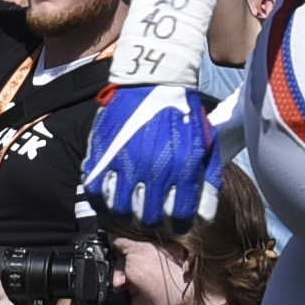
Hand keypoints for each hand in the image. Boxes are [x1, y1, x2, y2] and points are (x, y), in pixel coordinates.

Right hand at [79, 82, 222, 228]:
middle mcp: (154, 169)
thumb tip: (203, 215)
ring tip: (133, 207)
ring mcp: (125, 164)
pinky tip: (113, 196)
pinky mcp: (102, 156)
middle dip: (156, 221)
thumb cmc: (182, 113)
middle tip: (155, 213)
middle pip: (151, 219)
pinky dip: (103, 200)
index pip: (182, 218)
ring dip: (128, 213)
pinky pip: (97, 193)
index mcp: (183, 167)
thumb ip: (207, 180)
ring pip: (122, 211)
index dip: (181, 225)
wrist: (153, 80)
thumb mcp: (205, 144)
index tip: (177, 221)